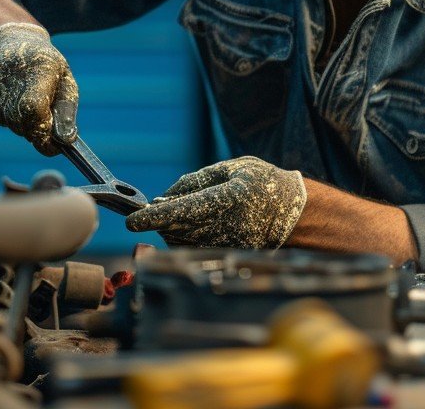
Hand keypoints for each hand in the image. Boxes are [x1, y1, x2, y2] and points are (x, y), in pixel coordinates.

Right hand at [0, 22, 76, 155]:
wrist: (13, 41)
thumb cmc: (46, 65)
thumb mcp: (65, 81)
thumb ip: (66, 111)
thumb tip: (66, 139)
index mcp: (39, 69)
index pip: (35, 110)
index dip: (44, 132)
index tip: (53, 145)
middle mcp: (12, 75)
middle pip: (21, 122)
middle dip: (35, 131)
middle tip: (45, 122)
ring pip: (9, 123)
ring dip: (23, 125)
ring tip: (30, 103)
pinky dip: (9, 118)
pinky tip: (15, 100)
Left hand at [125, 156, 306, 247]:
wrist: (292, 214)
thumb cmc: (261, 183)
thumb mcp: (231, 169)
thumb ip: (195, 181)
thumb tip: (162, 199)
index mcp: (226, 198)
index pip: (179, 212)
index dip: (152, 218)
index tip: (131, 221)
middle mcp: (224, 225)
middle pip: (174, 228)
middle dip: (159, 220)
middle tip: (157, 208)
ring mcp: (224, 244)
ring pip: (180, 241)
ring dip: (169, 229)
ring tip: (182, 213)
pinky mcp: (225, 255)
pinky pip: (192, 248)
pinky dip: (183, 237)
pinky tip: (195, 225)